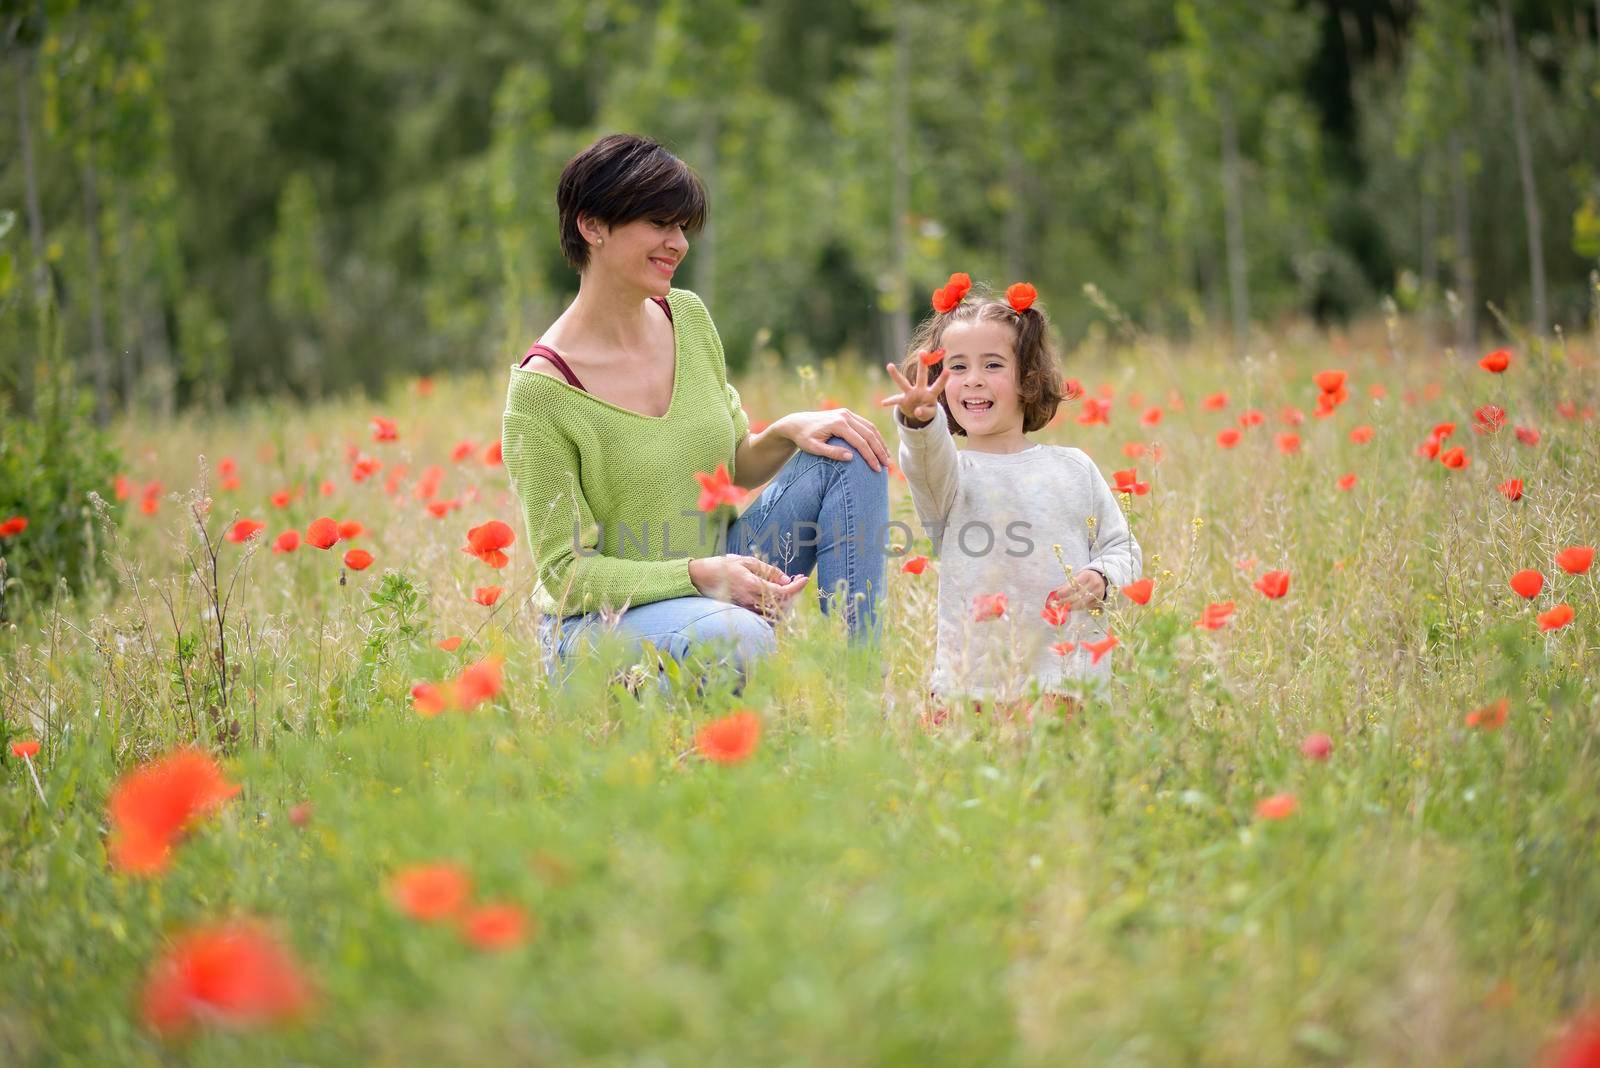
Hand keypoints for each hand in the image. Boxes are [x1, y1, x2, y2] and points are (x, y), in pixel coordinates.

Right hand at [689, 554, 809, 620]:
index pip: (783, 592)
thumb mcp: (746, 562)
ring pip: (775, 612)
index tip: (805, 578)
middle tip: (796, 579)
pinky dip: (774, 608)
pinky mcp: (743, 613)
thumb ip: (767, 570)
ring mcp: (747, 609)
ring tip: (787, 587)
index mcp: (753, 586)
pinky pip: (765, 616)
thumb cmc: (721, 566)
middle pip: (782, 604)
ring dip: (785, 601)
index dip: (797, 587)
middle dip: (793, 593)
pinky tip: (775, 596)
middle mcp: (751, 601)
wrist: (699, 579)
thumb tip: (786, 579)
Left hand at [779, 409, 889, 471]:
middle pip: (869, 434)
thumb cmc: (803, 438)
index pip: (860, 442)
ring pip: (870, 428)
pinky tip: (879, 447)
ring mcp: (847, 413)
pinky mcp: (847, 414)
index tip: (877, 469)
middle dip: (880, 450)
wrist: (797, 423)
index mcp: (838, 424)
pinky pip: (866, 425)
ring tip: (886, 458)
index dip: (870, 456)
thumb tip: (851, 457)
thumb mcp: (814, 448)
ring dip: (880, 443)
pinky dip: (874, 436)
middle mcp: (845, 415)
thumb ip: (832, 453)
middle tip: (887, 465)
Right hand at [881, 359, 951, 426]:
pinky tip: (883, 403)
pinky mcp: (903, 400)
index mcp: (930, 393)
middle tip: (922, 351)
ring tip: (889, 365)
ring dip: (896, 375)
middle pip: (921, 376)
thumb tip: (917, 411)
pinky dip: (890, 402)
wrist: (917, 413)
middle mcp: (920, 390)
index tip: (948, 370)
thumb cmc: (927, 410)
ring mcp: (910, 394)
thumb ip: (925, 413)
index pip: (938, 385)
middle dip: (922, 365)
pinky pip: (895, 400)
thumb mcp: (929, 414)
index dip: (943, 379)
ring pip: (903, 383)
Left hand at [1047, 570, 1105, 612]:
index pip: (1074, 585)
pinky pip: (1086, 607)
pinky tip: (1071, 608)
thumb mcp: (1077, 576)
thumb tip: (1055, 592)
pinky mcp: (1099, 601)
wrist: (1101, 578)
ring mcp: (1098, 593)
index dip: (1065, 591)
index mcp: (1087, 576)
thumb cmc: (1085, 577)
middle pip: (1078, 595)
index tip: (1057, 595)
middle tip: (1057, 604)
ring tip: (1063, 608)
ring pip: (1082, 603)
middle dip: (1066, 601)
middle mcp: (1094, 584)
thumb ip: (1067, 584)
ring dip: (1071, 607)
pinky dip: (1078, 608)